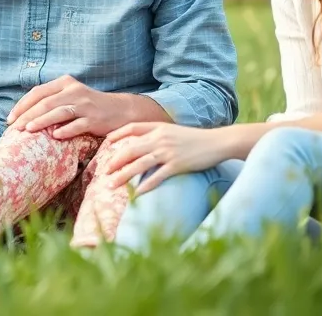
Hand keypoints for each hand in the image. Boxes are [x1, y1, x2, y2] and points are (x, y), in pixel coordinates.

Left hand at [6, 75, 142, 138]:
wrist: (121, 110)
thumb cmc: (90, 106)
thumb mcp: (70, 96)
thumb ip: (52, 100)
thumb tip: (24, 115)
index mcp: (65, 83)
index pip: (38, 92)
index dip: (22, 105)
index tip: (10, 118)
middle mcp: (74, 91)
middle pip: (46, 103)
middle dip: (27, 115)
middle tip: (14, 128)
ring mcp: (85, 105)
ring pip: (59, 112)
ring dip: (42, 121)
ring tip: (28, 130)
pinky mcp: (95, 118)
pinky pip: (78, 124)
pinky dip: (66, 130)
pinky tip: (55, 136)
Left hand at [103, 122, 233, 193]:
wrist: (217, 142)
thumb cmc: (195, 138)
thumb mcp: (174, 130)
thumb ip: (158, 134)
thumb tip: (143, 143)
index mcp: (159, 127)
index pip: (132, 127)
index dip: (117, 134)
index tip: (106, 142)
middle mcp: (160, 138)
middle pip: (131, 149)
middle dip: (115, 160)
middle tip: (104, 171)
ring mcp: (168, 152)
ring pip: (139, 164)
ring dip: (123, 175)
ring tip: (112, 184)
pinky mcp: (177, 165)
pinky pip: (157, 177)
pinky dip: (145, 185)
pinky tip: (136, 194)